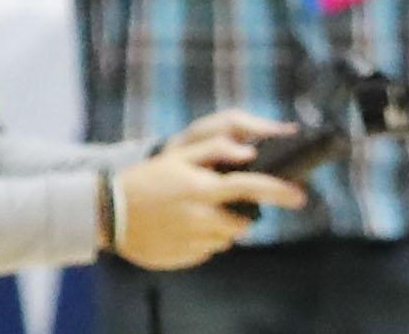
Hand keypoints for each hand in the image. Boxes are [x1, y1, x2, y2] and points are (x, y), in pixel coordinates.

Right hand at [113, 117, 307, 269]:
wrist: (109, 214)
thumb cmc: (147, 179)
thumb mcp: (178, 155)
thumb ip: (216, 149)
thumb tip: (249, 152)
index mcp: (203, 190)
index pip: (252, 188)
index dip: (279, 191)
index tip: (300, 195)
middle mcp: (202, 219)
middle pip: (243, 222)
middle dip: (240, 214)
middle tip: (218, 202)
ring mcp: (193, 242)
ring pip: (226, 238)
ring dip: (220, 227)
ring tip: (192, 212)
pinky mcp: (184, 258)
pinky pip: (206, 250)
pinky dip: (201, 240)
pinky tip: (180, 227)